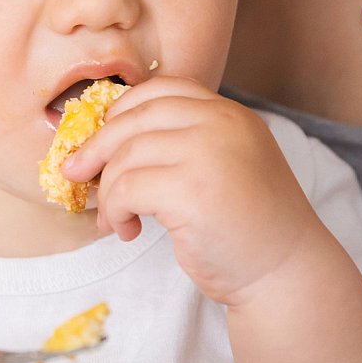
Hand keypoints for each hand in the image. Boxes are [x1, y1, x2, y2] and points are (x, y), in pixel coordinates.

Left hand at [59, 79, 323, 303]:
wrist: (285, 273)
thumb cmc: (249, 228)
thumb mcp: (225, 166)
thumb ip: (186, 144)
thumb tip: (106, 141)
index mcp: (231, 114)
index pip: (162, 89)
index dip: (122, 112)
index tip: (102, 140)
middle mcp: (222, 124)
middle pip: (134, 117)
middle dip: (96, 147)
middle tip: (76, 174)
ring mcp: (208, 153)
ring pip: (124, 156)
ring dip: (108, 191)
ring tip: (116, 219)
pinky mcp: (191, 190)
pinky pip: (126, 189)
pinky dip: (115, 211)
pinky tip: (128, 230)